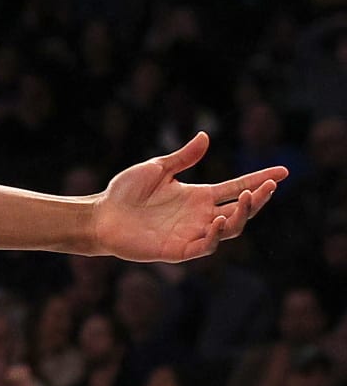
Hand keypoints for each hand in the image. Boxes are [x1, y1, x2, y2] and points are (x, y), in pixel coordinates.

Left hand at [90, 133, 284, 262]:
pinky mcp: (179, 249)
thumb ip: (183, 157)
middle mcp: (200, 215)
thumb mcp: (157, 169)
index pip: (236, 187)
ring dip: (241, 215)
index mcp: (198, 195)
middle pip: (240, 209)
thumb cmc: (126, 191)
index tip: (283, 171)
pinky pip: (205, 246)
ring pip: (229, 229)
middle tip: (270, 186)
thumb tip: (206, 136)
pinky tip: (218, 220)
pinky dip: (215, 235)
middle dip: (258, 198)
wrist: (101, 213)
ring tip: (248, 198)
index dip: (260, 180)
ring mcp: (192, 233)